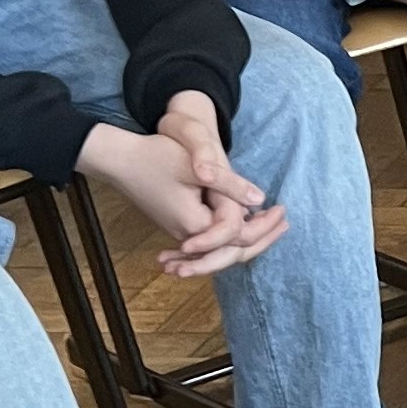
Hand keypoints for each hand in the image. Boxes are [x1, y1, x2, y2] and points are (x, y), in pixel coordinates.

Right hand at [80, 91, 286, 278]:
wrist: (120, 160)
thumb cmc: (155, 157)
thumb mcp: (194, 166)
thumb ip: (229, 184)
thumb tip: (260, 199)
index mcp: (196, 224)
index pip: (239, 235)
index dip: (265, 226)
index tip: (284, 211)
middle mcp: (190, 235)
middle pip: (234, 250)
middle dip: (263, 238)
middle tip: (286, 223)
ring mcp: (183, 233)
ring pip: (223, 247)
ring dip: (249, 238)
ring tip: (273, 225)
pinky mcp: (180, 227)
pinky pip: (211, 240)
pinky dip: (231, 236)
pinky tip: (247, 225)